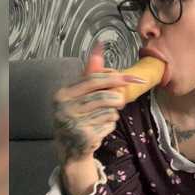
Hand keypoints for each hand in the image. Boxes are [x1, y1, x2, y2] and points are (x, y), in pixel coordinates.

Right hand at [53, 43, 144, 163]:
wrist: (70, 150)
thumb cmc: (78, 116)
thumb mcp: (79, 94)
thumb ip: (90, 72)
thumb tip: (100, 45)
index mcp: (62, 94)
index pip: (93, 79)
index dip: (115, 77)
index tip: (133, 78)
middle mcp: (64, 108)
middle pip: (104, 96)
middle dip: (118, 98)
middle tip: (120, 102)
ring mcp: (73, 123)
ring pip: (109, 111)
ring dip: (113, 114)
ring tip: (104, 117)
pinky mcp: (85, 136)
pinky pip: (109, 124)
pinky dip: (110, 125)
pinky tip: (100, 129)